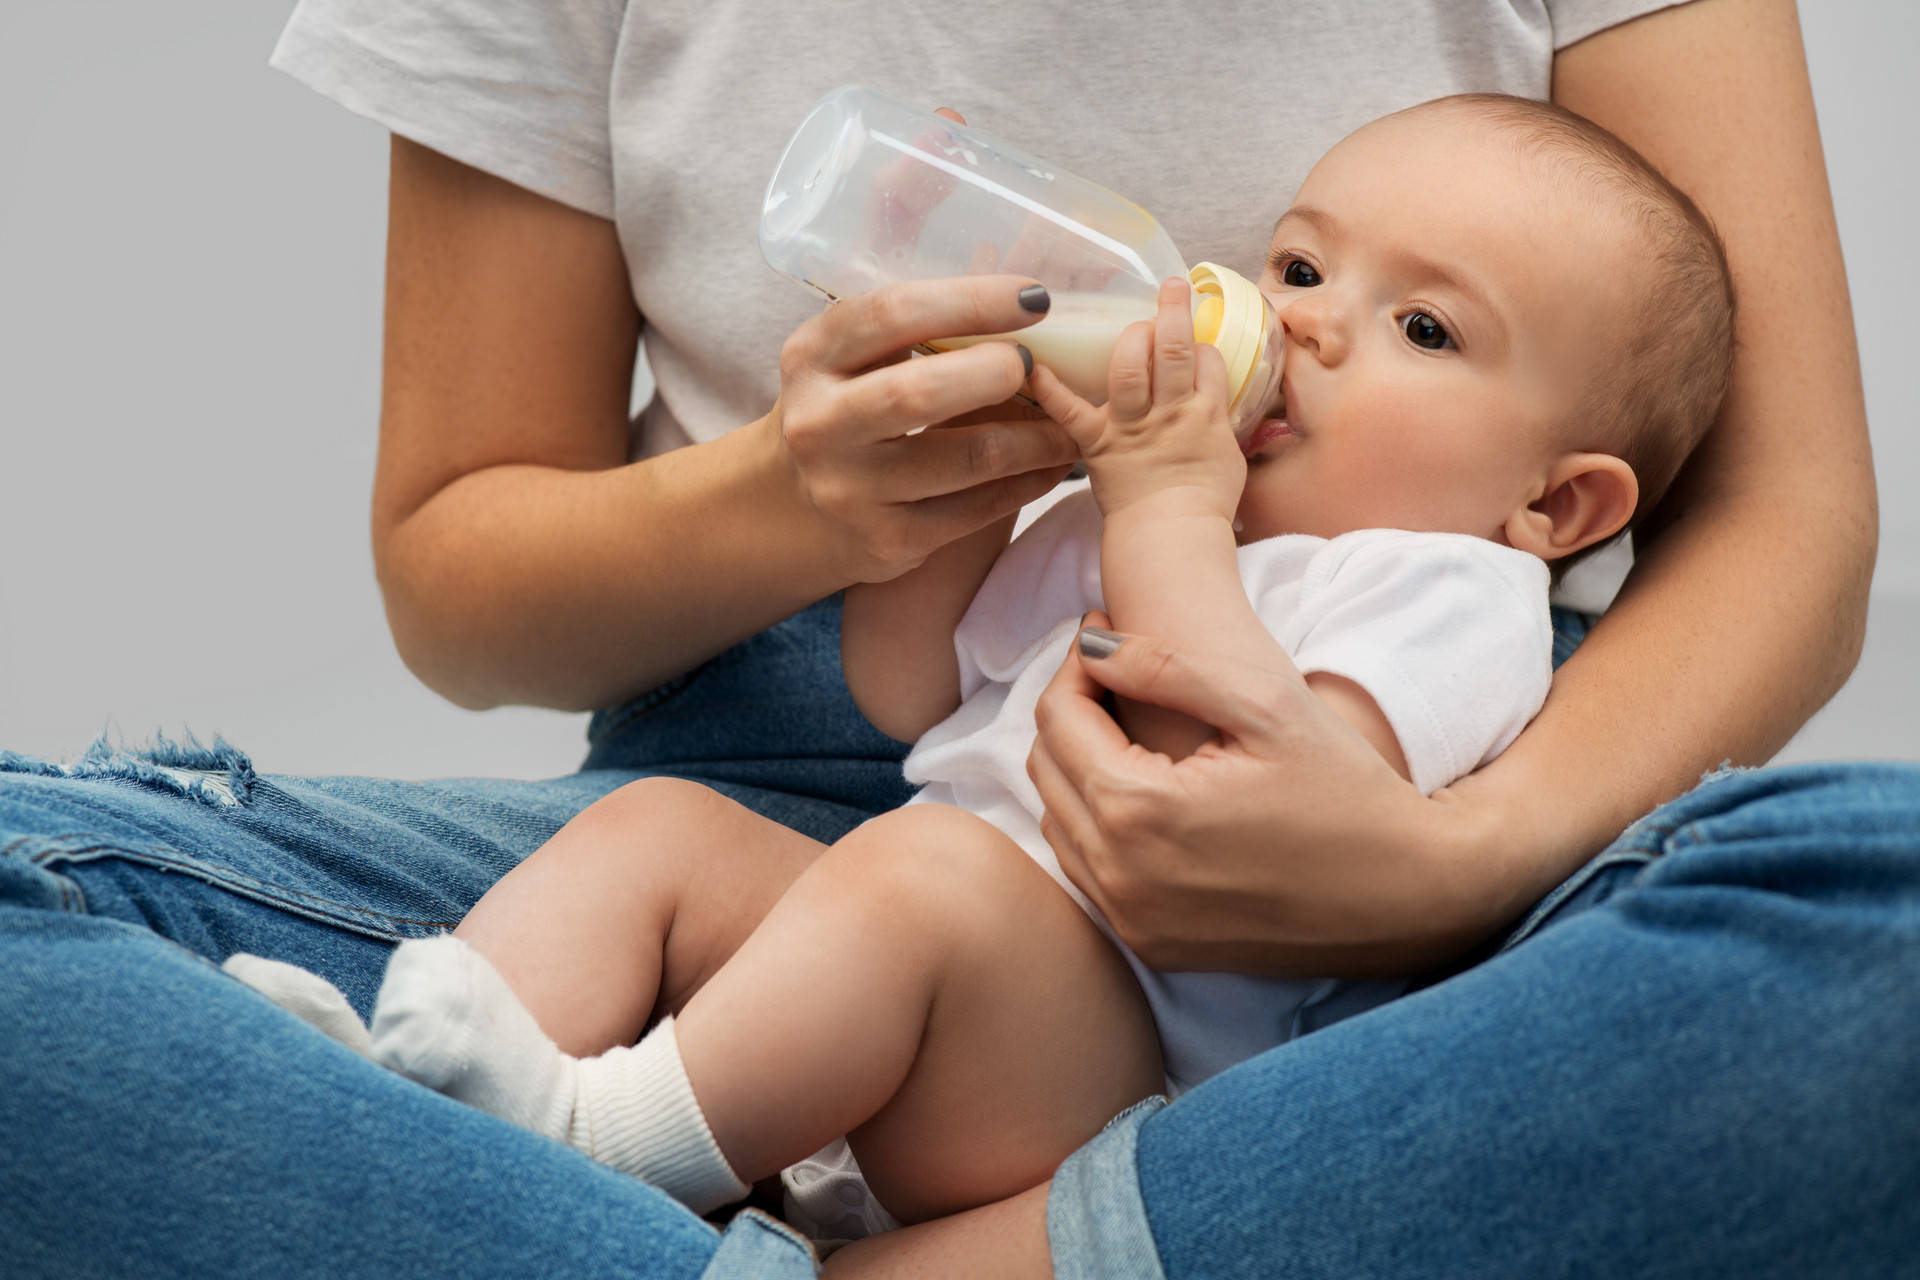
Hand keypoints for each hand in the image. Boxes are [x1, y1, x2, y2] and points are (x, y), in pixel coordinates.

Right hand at [770, 274, 1076, 582]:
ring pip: (965, 461)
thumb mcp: (850, 356)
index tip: (1034, 297)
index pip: (891, 315)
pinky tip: (1050, 466)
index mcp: (813, 357)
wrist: (791, 507)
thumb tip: (1021, 287)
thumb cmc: (844, 407)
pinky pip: (975, 511)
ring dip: (1033, 439)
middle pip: (919, 393)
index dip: (970, 301)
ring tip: (1070, 424)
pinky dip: (1026, 484)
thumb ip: (914, 322)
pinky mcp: (887, 541)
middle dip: (996, 373)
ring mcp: (852, 489)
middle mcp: (821, 424)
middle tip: (1039, 367)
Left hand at [1027, 277, 1244, 519]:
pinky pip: (1069, 411)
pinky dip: (1049, 388)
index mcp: (1206, 415)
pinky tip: (1031, 363)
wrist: (1172, 541)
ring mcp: (1131, 426)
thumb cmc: (1204, 506)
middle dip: (1173, 311)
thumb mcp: (1230, 459)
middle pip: (1174, 349)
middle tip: (1172, 287)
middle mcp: (1170, 413)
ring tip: (1132, 318)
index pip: (1209, 360)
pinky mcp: (1097, 444)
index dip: (1203, 343)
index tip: (1195, 340)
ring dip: (1130, 335)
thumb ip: (1222, 425)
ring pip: (1130, 367)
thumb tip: (1218, 404)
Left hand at [1028, 613, 1505, 976]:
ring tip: (1129, 728)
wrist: (1411, 896)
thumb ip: (1167, 666)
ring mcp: (1133, 920)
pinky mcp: (1152, 946)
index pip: (1059, 717)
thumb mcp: (1266, 705)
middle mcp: (1120, 875)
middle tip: (1116, 675)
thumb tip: (1092, 641)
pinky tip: (1145, 793)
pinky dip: (1096, 825)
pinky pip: (1088, 872)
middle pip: (1047, 768)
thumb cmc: (1348, 790)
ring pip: (1059, 822)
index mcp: (1139, 809)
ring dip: (1079, 768)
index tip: (1108, 633)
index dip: (1078, 665)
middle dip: (1073, 711)